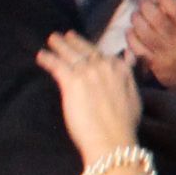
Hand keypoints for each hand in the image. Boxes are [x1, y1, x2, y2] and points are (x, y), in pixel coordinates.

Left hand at [37, 33, 147, 167]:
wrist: (113, 138)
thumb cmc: (125, 125)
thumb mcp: (134, 96)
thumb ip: (128, 75)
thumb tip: (128, 58)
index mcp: (121, 70)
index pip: (104, 55)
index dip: (92, 49)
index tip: (85, 45)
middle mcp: (105, 66)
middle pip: (86, 50)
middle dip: (74, 41)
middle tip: (65, 35)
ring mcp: (88, 72)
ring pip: (71, 54)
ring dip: (59, 45)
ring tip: (52, 39)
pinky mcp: (72, 81)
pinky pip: (57, 65)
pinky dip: (48, 59)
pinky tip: (41, 56)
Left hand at [128, 0, 175, 92]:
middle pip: (155, 18)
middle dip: (147, 5)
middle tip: (146, 2)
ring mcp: (162, 53)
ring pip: (142, 31)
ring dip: (137, 18)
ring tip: (138, 14)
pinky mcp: (151, 63)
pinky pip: (135, 47)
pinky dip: (130, 35)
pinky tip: (133, 30)